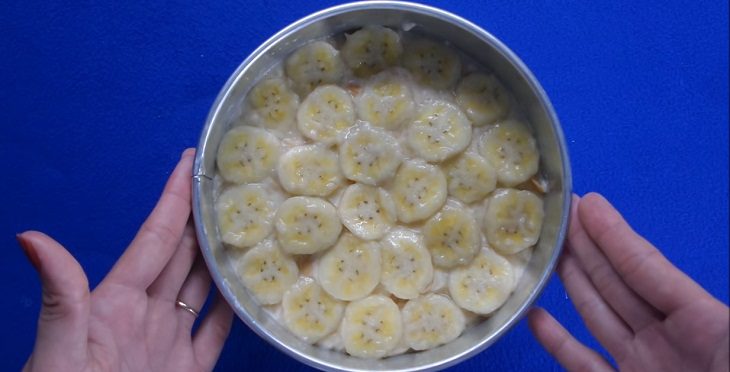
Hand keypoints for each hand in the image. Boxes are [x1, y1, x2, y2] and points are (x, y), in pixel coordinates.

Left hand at [18, 149, 233, 371]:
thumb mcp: (60, 351)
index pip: (154, 239)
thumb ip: (60, 298)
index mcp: (116, 301)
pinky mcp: (185, 371)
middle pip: (184, 256)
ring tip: (251, 229)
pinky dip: (233, 311)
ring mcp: (166, 343)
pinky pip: (214, 334)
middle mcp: (145, 314)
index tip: (191, 161)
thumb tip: (31, 236)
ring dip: (224, 258)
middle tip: (235, 185)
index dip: (172, 199)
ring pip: (201, 289)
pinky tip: (250, 291)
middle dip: (205, 217)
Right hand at [528, 193, 728, 370]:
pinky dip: (558, 343)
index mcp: (699, 319)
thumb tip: (644, 256)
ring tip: (543, 249)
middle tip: (556, 213)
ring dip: (571, 280)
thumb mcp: (726, 334)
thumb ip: (686, 295)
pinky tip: (536, 316)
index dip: (613, 234)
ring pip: (598, 315)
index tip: (584, 203)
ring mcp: (641, 365)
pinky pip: (585, 367)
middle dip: (586, 243)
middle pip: (616, 282)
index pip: (646, 267)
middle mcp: (665, 337)